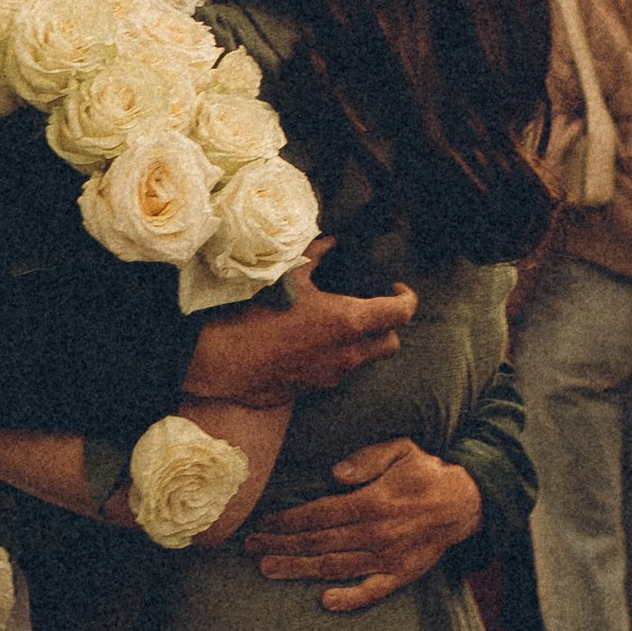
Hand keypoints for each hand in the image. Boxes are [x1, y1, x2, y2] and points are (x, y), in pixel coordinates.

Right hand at [182, 242, 414, 402]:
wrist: (224, 358)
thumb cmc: (255, 312)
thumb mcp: (288, 275)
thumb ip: (317, 255)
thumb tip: (330, 242)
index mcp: (349, 321)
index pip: (401, 313)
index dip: (407, 298)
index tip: (395, 289)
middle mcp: (349, 352)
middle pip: (391, 343)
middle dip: (388, 327)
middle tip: (371, 309)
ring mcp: (334, 374)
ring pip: (366, 361)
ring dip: (362, 343)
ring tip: (339, 325)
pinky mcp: (316, 388)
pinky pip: (340, 372)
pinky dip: (338, 356)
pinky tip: (316, 342)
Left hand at [247, 440, 479, 609]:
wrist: (466, 503)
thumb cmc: (426, 473)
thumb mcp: (401, 450)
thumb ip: (368, 459)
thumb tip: (335, 473)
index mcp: (373, 502)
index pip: (319, 513)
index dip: (288, 519)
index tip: (263, 521)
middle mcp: (376, 533)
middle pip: (318, 542)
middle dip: (280, 544)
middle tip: (250, 547)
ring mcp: (387, 558)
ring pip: (334, 567)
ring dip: (298, 569)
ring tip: (268, 569)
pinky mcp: (400, 575)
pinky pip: (371, 591)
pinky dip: (349, 599)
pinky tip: (325, 601)